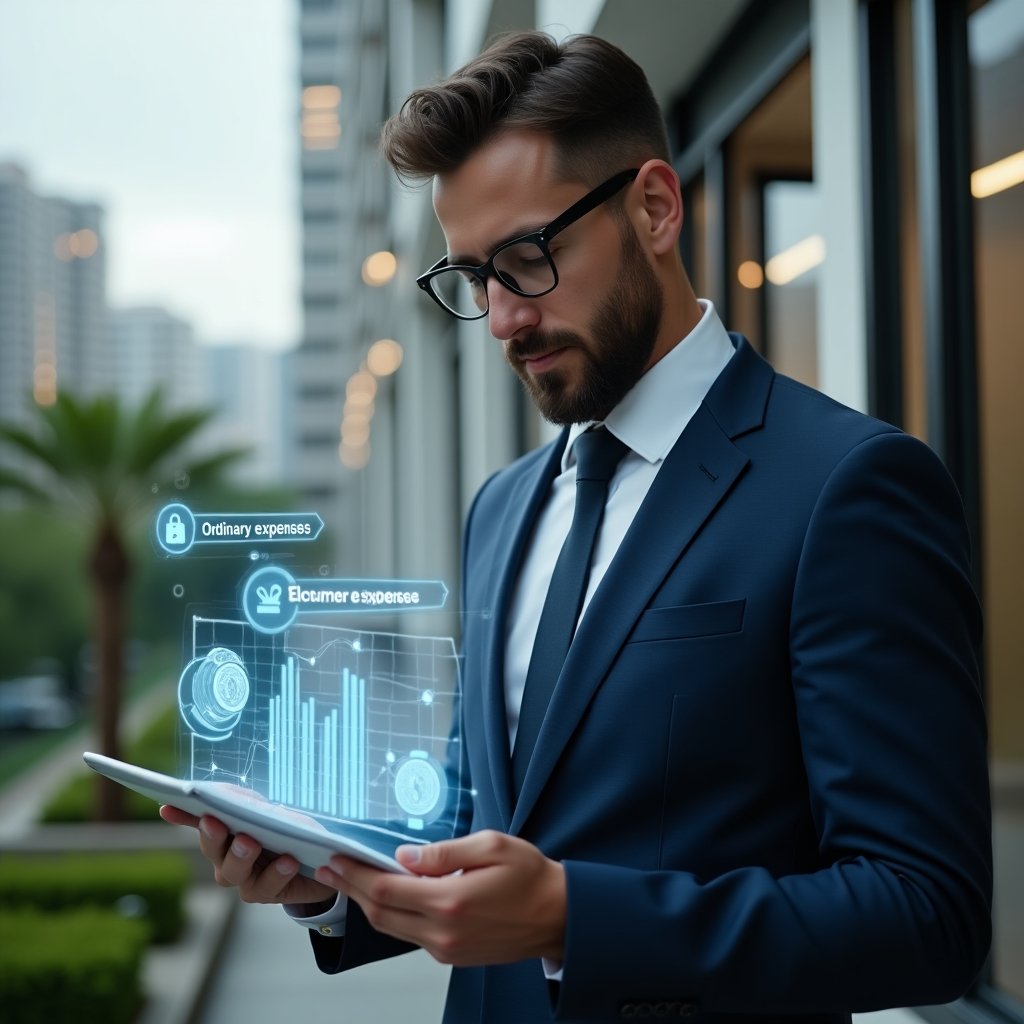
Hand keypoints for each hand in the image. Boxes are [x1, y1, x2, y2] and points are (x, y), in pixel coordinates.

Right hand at [159, 805, 336, 908]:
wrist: (322, 863)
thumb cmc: (291, 832)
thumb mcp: (272, 812)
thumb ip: (245, 804)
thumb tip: (218, 792)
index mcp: (226, 833)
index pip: (199, 822)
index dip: (182, 815)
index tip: (168, 804)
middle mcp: (227, 859)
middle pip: (212, 850)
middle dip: (212, 835)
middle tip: (214, 821)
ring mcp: (244, 879)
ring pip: (232, 872)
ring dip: (240, 856)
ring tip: (250, 841)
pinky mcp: (267, 893)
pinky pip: (267, 885)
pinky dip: (277, 872)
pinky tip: (288, 861)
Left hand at [314, 830, 565, 965]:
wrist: (557, 916)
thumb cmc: (530, 877)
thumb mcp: (491, 846)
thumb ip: (444, 851)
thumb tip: (404, 856)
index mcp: (450, 901)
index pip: (386, 889)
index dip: (355, 874)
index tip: (336, 859)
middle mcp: (443, 931)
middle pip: (380, 912)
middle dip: (351, 888)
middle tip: (329, 869)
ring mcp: (446, 948)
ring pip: (392, 927)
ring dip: (366, 904)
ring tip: (348, 882)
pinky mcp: (452, 954)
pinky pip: (410, 935)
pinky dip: (391, 915)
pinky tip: (385, 898)